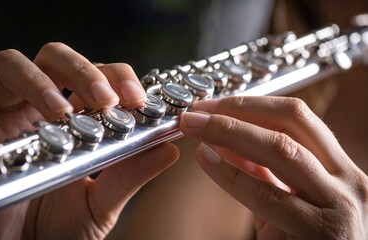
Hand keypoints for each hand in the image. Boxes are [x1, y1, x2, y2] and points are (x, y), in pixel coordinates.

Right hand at [0, 42, 178, 239]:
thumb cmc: (62, 228)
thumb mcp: (103, 203)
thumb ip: (130, 175)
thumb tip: (168, 150)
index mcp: (77, 120)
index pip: (97, 76)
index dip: (117, 76)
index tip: (135, 97)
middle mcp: (43, 110)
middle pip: (56, 58)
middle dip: (81, 70)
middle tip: (102, 99)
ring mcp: (8, 118)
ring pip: (12, 65)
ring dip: (36, 81)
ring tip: (56, 112)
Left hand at [180, 96, 366, 238]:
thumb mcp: (287, 200)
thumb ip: (260, 169)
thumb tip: (221, 138)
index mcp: (340, 168)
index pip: (296, 117)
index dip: (250, 104)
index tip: (213, 105)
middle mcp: (347, 181)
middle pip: (291, 122)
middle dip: (238, 111)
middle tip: (199, 111)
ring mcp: (338, 206)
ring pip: (280, 150)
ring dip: (229, 132)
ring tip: (195, 128)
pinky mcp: (320, 234)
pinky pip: (266, 195)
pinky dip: (230, 173)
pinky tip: (206, 159)